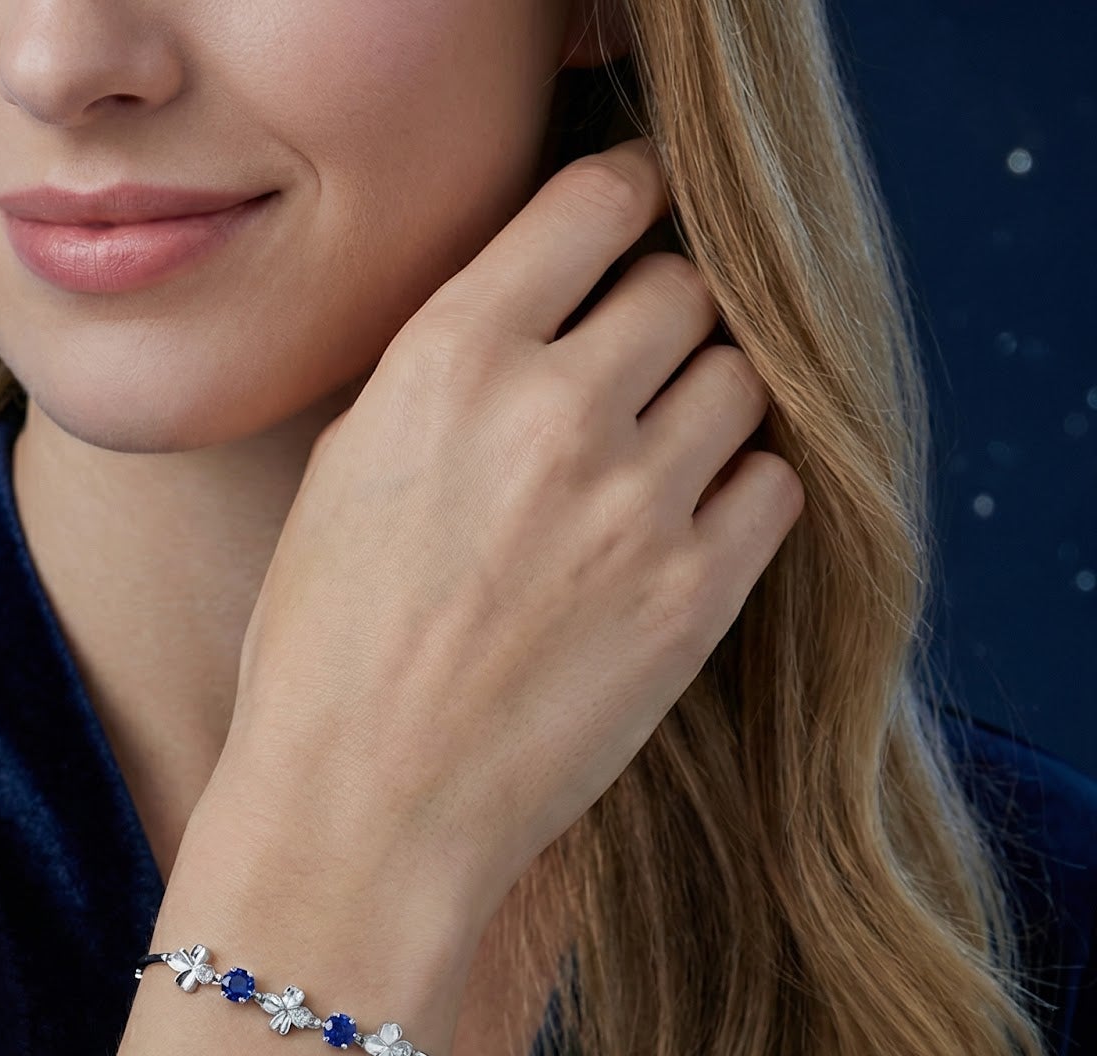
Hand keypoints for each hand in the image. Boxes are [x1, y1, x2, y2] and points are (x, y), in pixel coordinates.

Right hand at [217, 135, 805, 931]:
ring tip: (650, 467)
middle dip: (660, 320)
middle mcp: (554, 409)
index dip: (625, 203)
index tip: (627, 230)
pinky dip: (740, 493)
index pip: (599, 199)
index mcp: (449, 361)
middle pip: (685, 288)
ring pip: (741, 380)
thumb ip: (446, 376)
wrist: (362, 812)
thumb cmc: (323, 652)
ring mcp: (637, 504)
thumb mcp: (346, 476)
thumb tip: (530, 317)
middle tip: (627, 378)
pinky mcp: (694, 597)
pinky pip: (775, 484)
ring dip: (703, 407)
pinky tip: (681, 532)